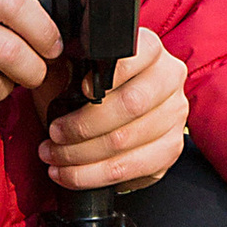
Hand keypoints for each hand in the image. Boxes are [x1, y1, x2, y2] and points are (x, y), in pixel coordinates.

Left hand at [42, 22, 189, 193]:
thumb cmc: (83, 91)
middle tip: (54, 133)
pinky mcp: (170, 150)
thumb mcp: (71, 68)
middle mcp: (169, 80)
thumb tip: (52, 62)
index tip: (83, 89)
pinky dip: (92, 175)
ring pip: (125, 140)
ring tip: (53, 155)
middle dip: (83, 125)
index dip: (110, 74)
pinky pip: (130, 169)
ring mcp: (174, 116)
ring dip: (80, 154)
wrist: (101, 121)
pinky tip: (69, 173)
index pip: (139, 55)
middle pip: (131, 104)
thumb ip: (66, 62)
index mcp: (150, 51)